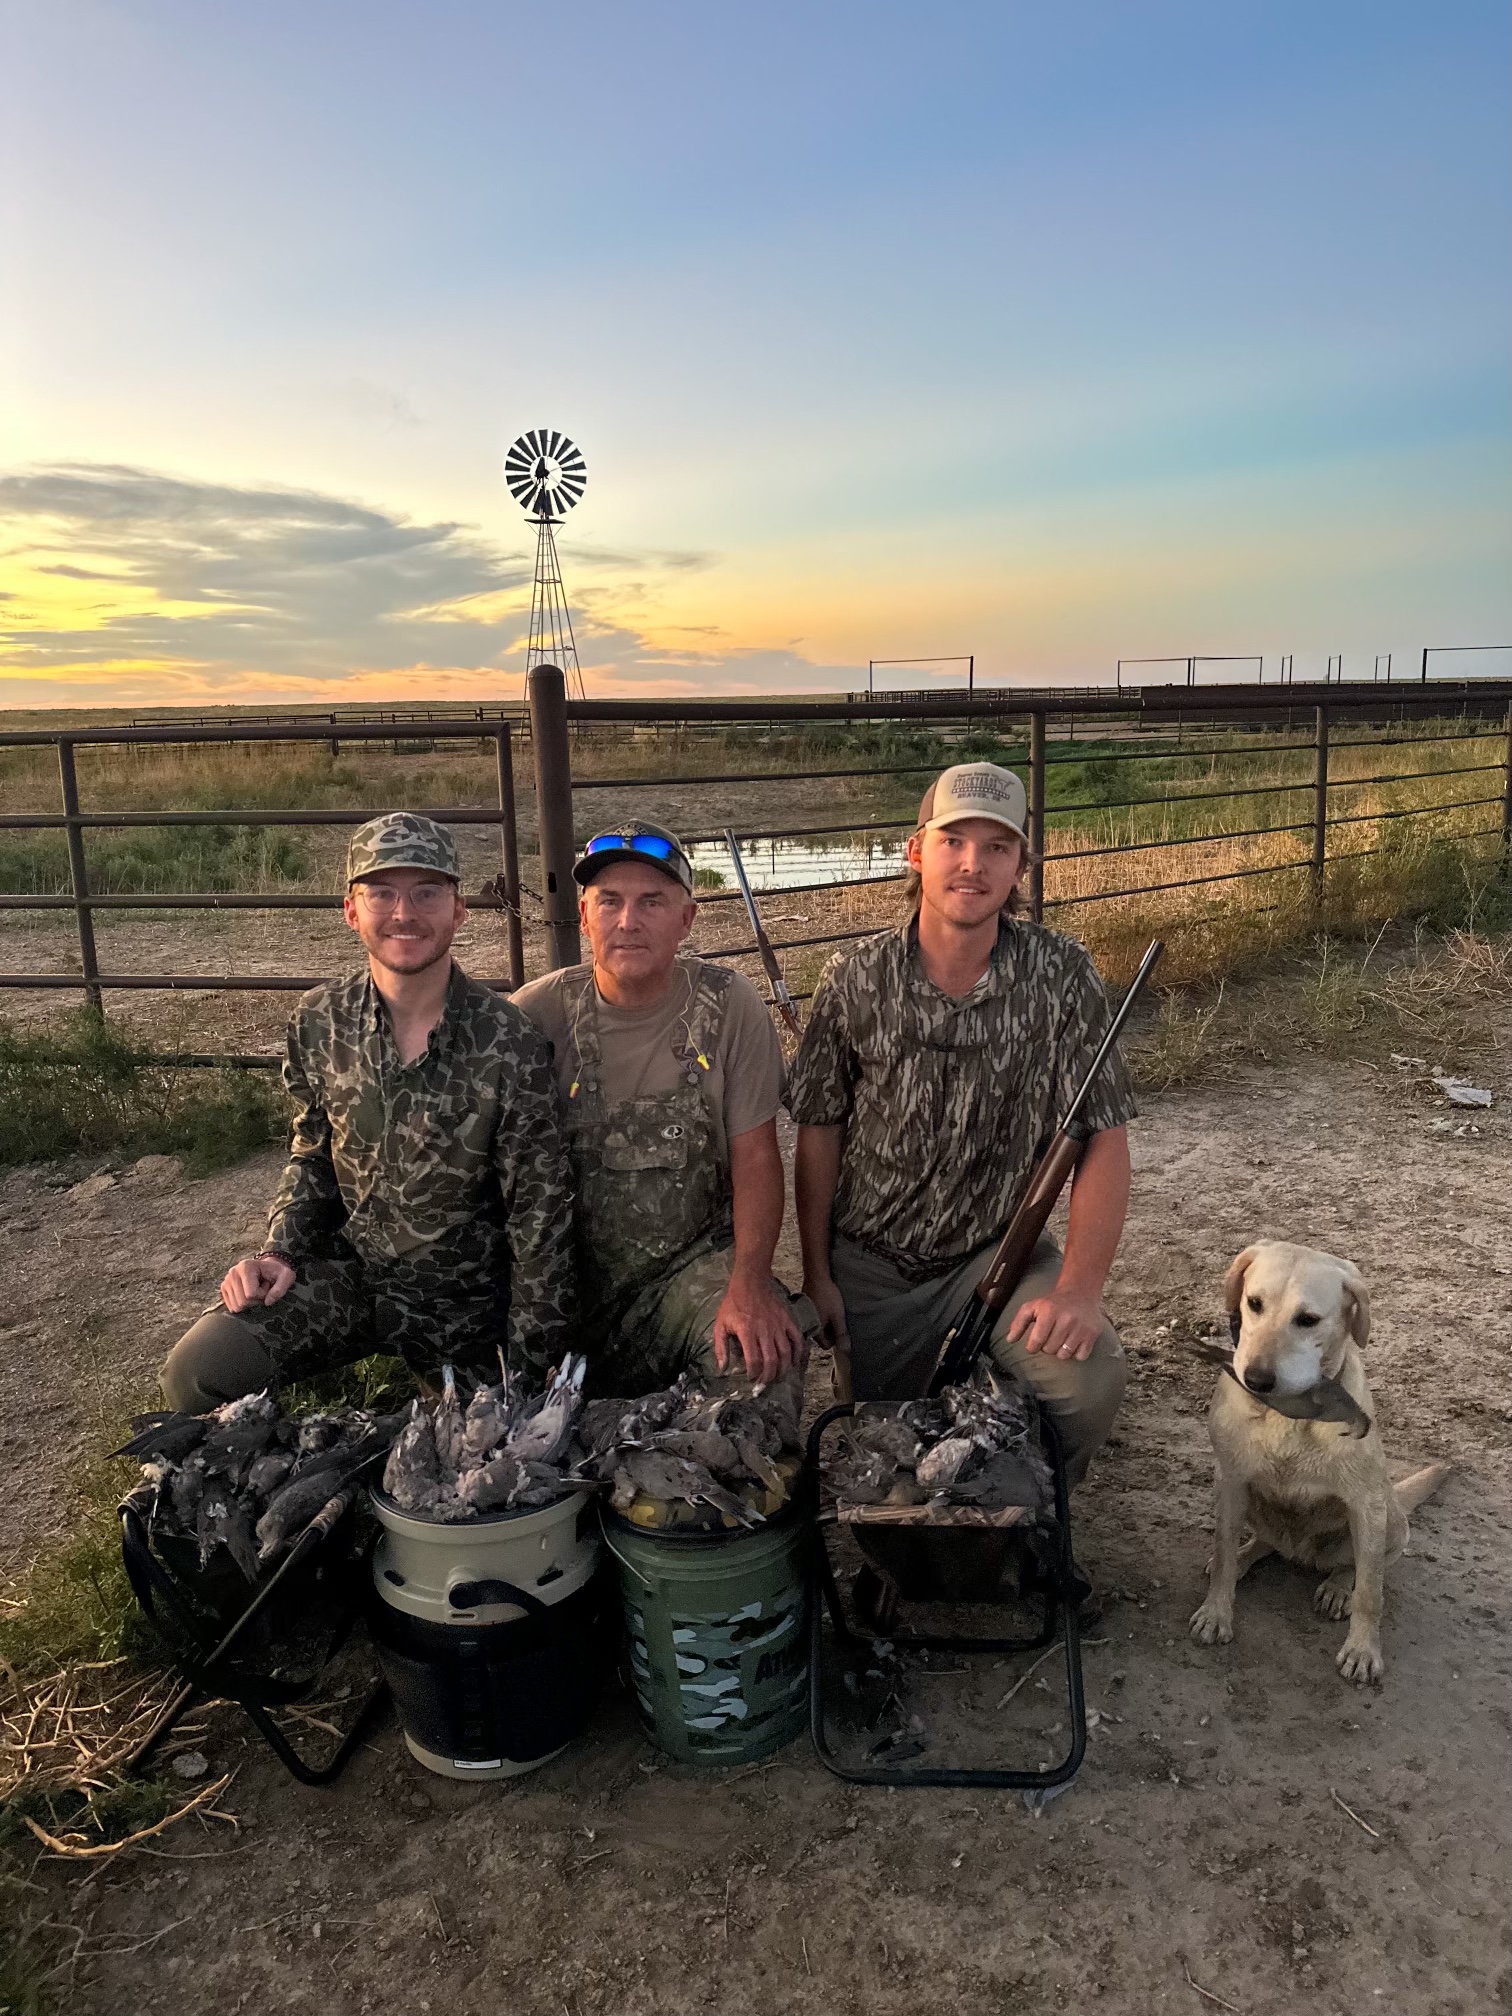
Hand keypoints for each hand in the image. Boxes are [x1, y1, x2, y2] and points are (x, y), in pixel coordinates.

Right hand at [220, 1253, 295, 1313]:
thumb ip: (280, 1289)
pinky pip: (232, 1307)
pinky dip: (242, 1304)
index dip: (263, 1295)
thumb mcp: (286, 1277)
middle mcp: (233, 1272)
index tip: (267, 1285)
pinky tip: (249, 1293)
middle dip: (256, 1300)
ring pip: (236, 1306)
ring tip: (256, 1290)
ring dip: (250, 1302)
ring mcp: (227, 1280)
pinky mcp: (224, 1288)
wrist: (269, 1268)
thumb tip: (267, 1302)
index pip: (251, 1294)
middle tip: (262, 1289)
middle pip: (242, 1302)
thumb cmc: (278, 1272)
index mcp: (246, 1267)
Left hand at [714, 1269, 804, 1384]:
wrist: (750, 1283)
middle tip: (765, 1384)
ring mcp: (778, 1326)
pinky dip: (799, 1353)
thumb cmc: (733, 1304)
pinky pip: (797, 1339)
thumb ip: (720, 1347)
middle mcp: (764, 1331)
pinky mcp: (787, 1320)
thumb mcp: (721, 1324)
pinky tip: (795, 1363)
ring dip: (783, 1369)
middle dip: (769, 1376)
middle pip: (771, 1360)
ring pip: (785, 1353)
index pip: (754, 1360)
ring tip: (779, 1377)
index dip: (754, 1374)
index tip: (751, 1379)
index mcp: (747, 1332)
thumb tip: (722, 1368)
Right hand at [803, 1270, 849, 1357]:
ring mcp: (805, 1317)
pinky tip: (827, 1307)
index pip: (826, 1345)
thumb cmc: (827, 1296)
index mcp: (814, 1330)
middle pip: (822, 1337)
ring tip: (834, 1314)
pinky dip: (822, 1316)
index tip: (841, 1330)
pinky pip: (815, 1318)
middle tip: (839, 1321)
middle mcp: (807, 1326)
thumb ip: (841, 1333)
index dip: (836, 1340)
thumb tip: (846, 1351)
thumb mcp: (838, 1316)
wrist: (816, 1276)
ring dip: (827, 1324)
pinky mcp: (806, 1309)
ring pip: (819, 1327)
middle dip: (831, 1332)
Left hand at [1006, 1285, 1103, 1361]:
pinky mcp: (1092, 1334)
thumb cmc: (1053, 1303)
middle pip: (1050, 1349)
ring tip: (1060, 1339)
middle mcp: (1066, 1319)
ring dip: (1060, 1351)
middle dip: (1046, 1347)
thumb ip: (1019, 1322)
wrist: (1080, 1293)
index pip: (1037, 1341)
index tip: (1033, 1345)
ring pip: (1064, 1355)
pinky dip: (1075, 1353)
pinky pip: (1080, 1356)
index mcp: (1049, 1311)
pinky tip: (1073, 1341)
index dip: (1032, 1347)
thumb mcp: (1032, 1307)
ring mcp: (1081, 1327)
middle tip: (1049, 1337)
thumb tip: (1010, 1340)